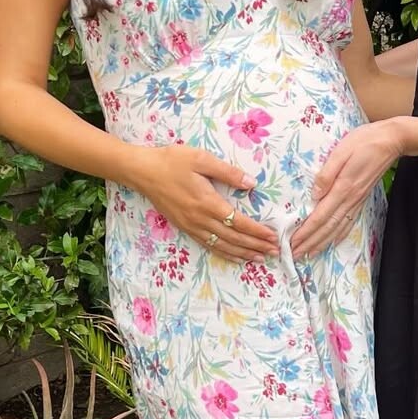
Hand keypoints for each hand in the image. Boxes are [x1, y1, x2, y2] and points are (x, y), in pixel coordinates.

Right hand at [133, 145, 279, 262]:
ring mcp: (192, 226)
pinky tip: (235, 257)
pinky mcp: (185, 227)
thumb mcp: (201, 159)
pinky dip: (224, 253)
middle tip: (275, 252)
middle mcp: (201, 219)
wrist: (143, 172)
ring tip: (259, 258)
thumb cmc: (172, 161)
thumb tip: (252, 184)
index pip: (239, 222)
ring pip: (222, 245)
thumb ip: (228, 172)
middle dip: (255, 246)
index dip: (257, 231)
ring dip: (243, 253)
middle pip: (234, 238)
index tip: (273, 237)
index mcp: (208, 202)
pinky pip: (208, 245)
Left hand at [289, 119, 404, 259]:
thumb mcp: (341, 151)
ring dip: (322, 243)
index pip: (321, 216)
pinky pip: (349, 222)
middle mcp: (350, 199)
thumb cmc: (364, 141)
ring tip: (308, 254)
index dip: (306, 231)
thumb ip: (327, 173)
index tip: (293, 243)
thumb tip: (314, 195)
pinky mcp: (362, 199)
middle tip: (294, 255)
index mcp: (343, 187)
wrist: (392, 141)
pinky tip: (332, 242)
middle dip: (310, 243)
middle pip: (328, 227)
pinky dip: (339, 235)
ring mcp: (358, 201)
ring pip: (338, 228)